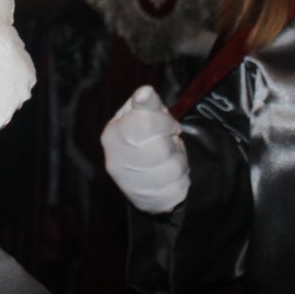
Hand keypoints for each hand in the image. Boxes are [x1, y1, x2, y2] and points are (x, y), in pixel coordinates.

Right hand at [102, 86, 189, 213]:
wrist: (140, 175)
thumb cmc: (142, 137)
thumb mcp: (142, 114)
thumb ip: (147, 103)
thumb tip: (146, 92)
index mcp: (113, 135)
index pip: (144, 123)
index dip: (164, 121)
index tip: (168, 124)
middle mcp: (117, 162)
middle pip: (161, 148)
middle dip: (171, 141)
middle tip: (168, 140)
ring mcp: (132, 185)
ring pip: (173, 168)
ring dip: (179, 158)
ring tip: (169, 156)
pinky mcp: (149, 201)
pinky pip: (178, 186)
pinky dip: (182, 176)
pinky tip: (171, 173)